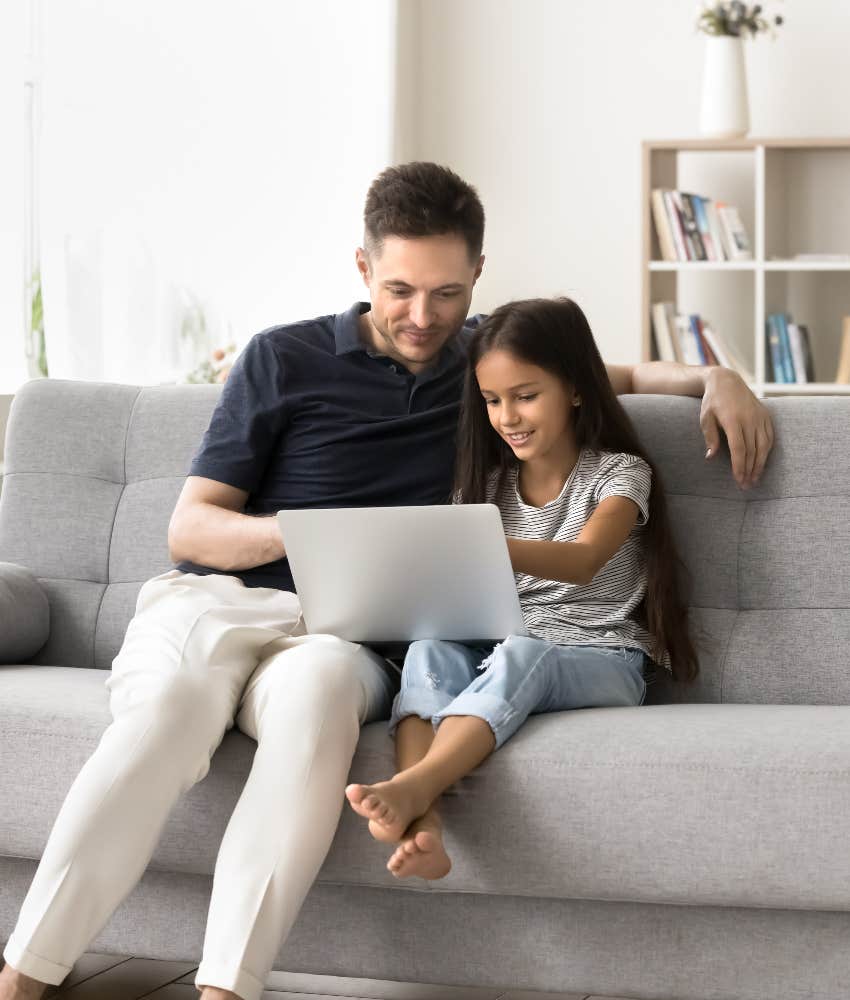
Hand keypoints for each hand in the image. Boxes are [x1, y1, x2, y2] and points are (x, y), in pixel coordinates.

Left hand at [700, 368, 773, 488]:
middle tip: (746, 486)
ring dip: (760, 464)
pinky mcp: (766, 416)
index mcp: (733, 420)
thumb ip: (710, 437)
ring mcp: (760, 417)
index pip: (739, 449)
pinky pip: (769, 437)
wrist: (727, 381)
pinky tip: (762, 463)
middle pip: (752, 450)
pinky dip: (767, 452)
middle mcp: (749, 419)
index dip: (739, 466)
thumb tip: (711, 457)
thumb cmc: (712, 402)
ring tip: (755, 479)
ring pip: (763, 446)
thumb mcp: (705, 418)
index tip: (738, 479)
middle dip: (749, 470)